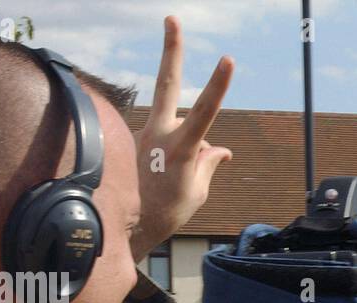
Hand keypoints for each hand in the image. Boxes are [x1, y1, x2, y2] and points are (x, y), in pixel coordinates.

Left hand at [131, 16, 233, 259]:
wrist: (128, 226)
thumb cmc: (168, 210)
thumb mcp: (197, 190)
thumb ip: (209, 163)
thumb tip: (221, 149)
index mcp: (181, 147)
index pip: (205, 111)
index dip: (218, 85)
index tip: (228, 59)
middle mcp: (160, 133)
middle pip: (168, 83)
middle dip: (171, 50)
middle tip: (171, 18)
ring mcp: (145, 134)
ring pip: (171, 119)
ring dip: (180, 144)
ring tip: (170, 177)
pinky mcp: (136, 140)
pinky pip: (163, 139)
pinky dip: (169, 153)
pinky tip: (158, 177)